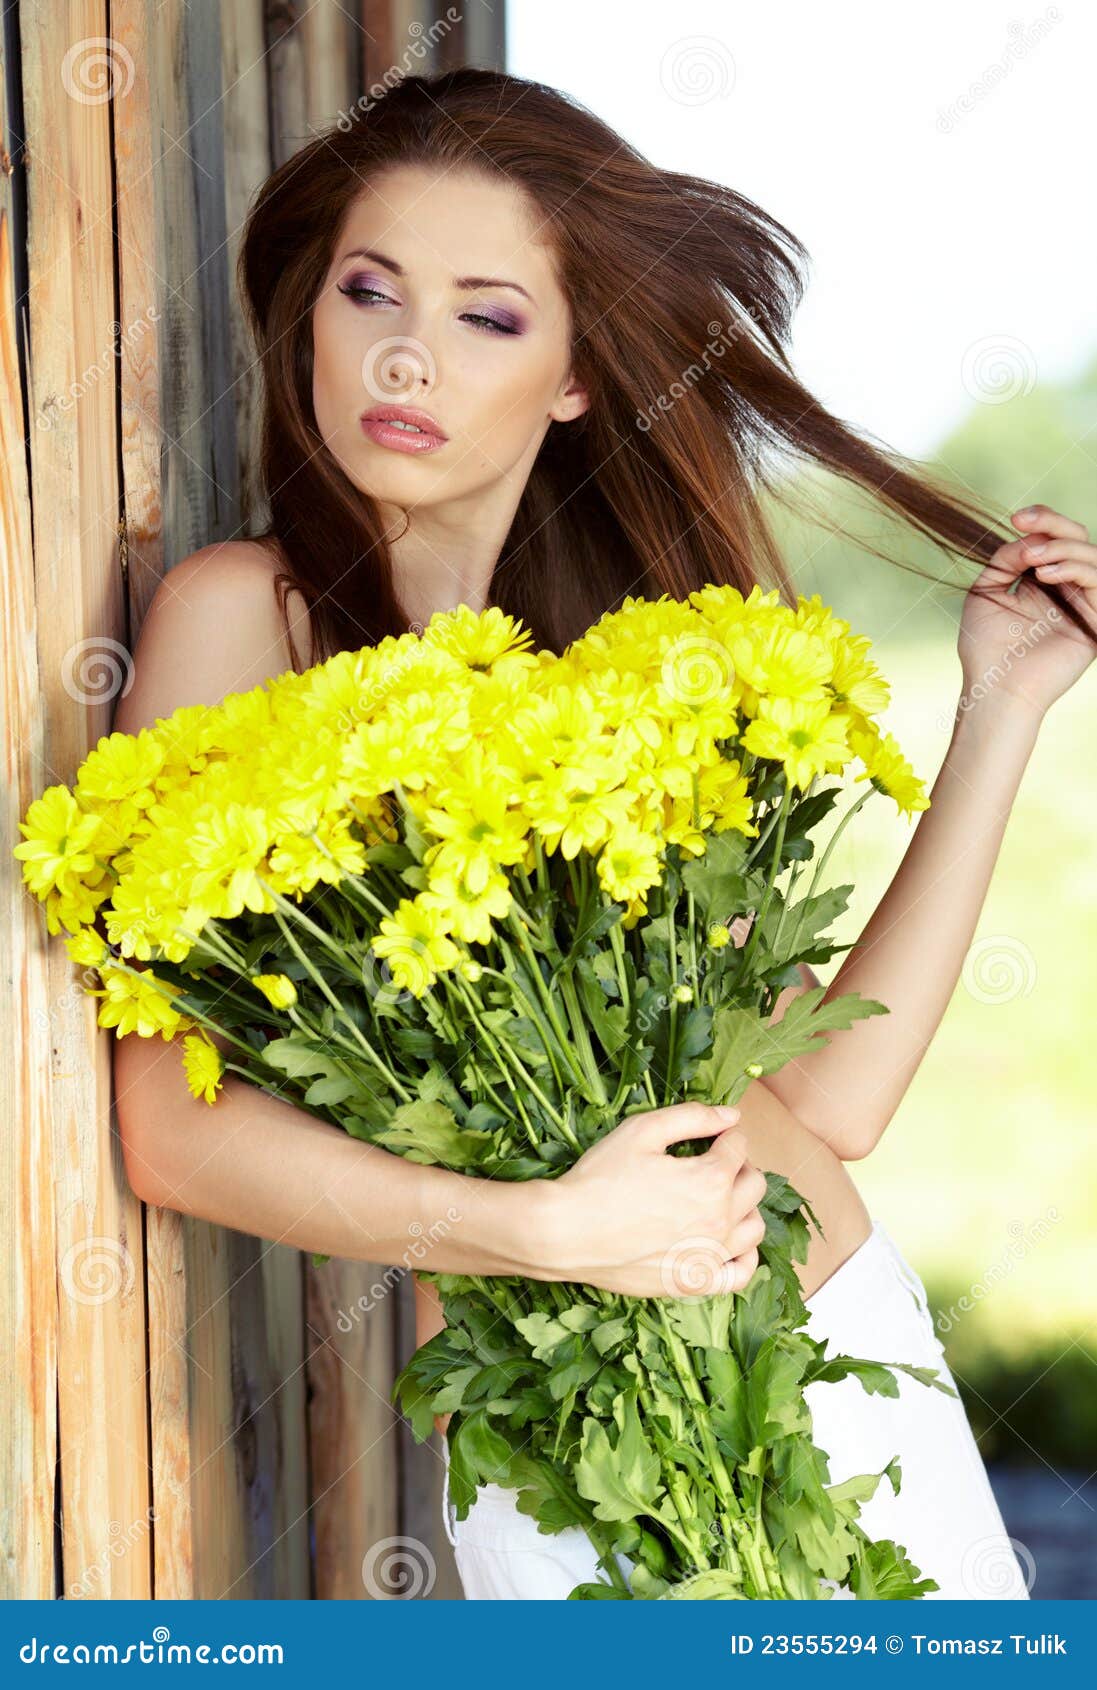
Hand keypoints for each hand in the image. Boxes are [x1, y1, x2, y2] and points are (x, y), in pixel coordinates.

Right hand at [545, 1101, 767, 1297]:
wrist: (567, 1231)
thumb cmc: (601, 1178)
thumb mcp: (642, 1131)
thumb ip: (692, 1117)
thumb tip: (731, 1114)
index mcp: (711, 1179)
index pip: (738, 1147)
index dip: (727, 1133)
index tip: (714, 1133)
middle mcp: (720, 1220)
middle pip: (754, 1184)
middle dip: (740, 1165)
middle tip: (715, 1160)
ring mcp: (710, 1256)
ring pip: (755, 1227)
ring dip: (746, 1206)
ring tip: (722, 1197)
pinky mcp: (695, 1282)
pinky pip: (741, 1274)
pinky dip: (746, 1256)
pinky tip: (731, 1242)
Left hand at [958, 503, 1096, 718]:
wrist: (995, 686)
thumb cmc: (984, 647)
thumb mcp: (986, 591)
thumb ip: (1005, 559)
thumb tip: (1027, 536)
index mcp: (1041, 582)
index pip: (1055, 539)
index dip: (1042, 520)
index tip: (1016, 517)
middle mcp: (1066, 590)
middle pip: (1078, 540)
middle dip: (1053, 525)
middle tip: (1025, 527)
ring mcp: (1082, 604)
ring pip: (1091, 555)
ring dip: (1060, 547)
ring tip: (1032, 560)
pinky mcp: (1095, 621)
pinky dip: (1073, 569)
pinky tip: (1044, 576)